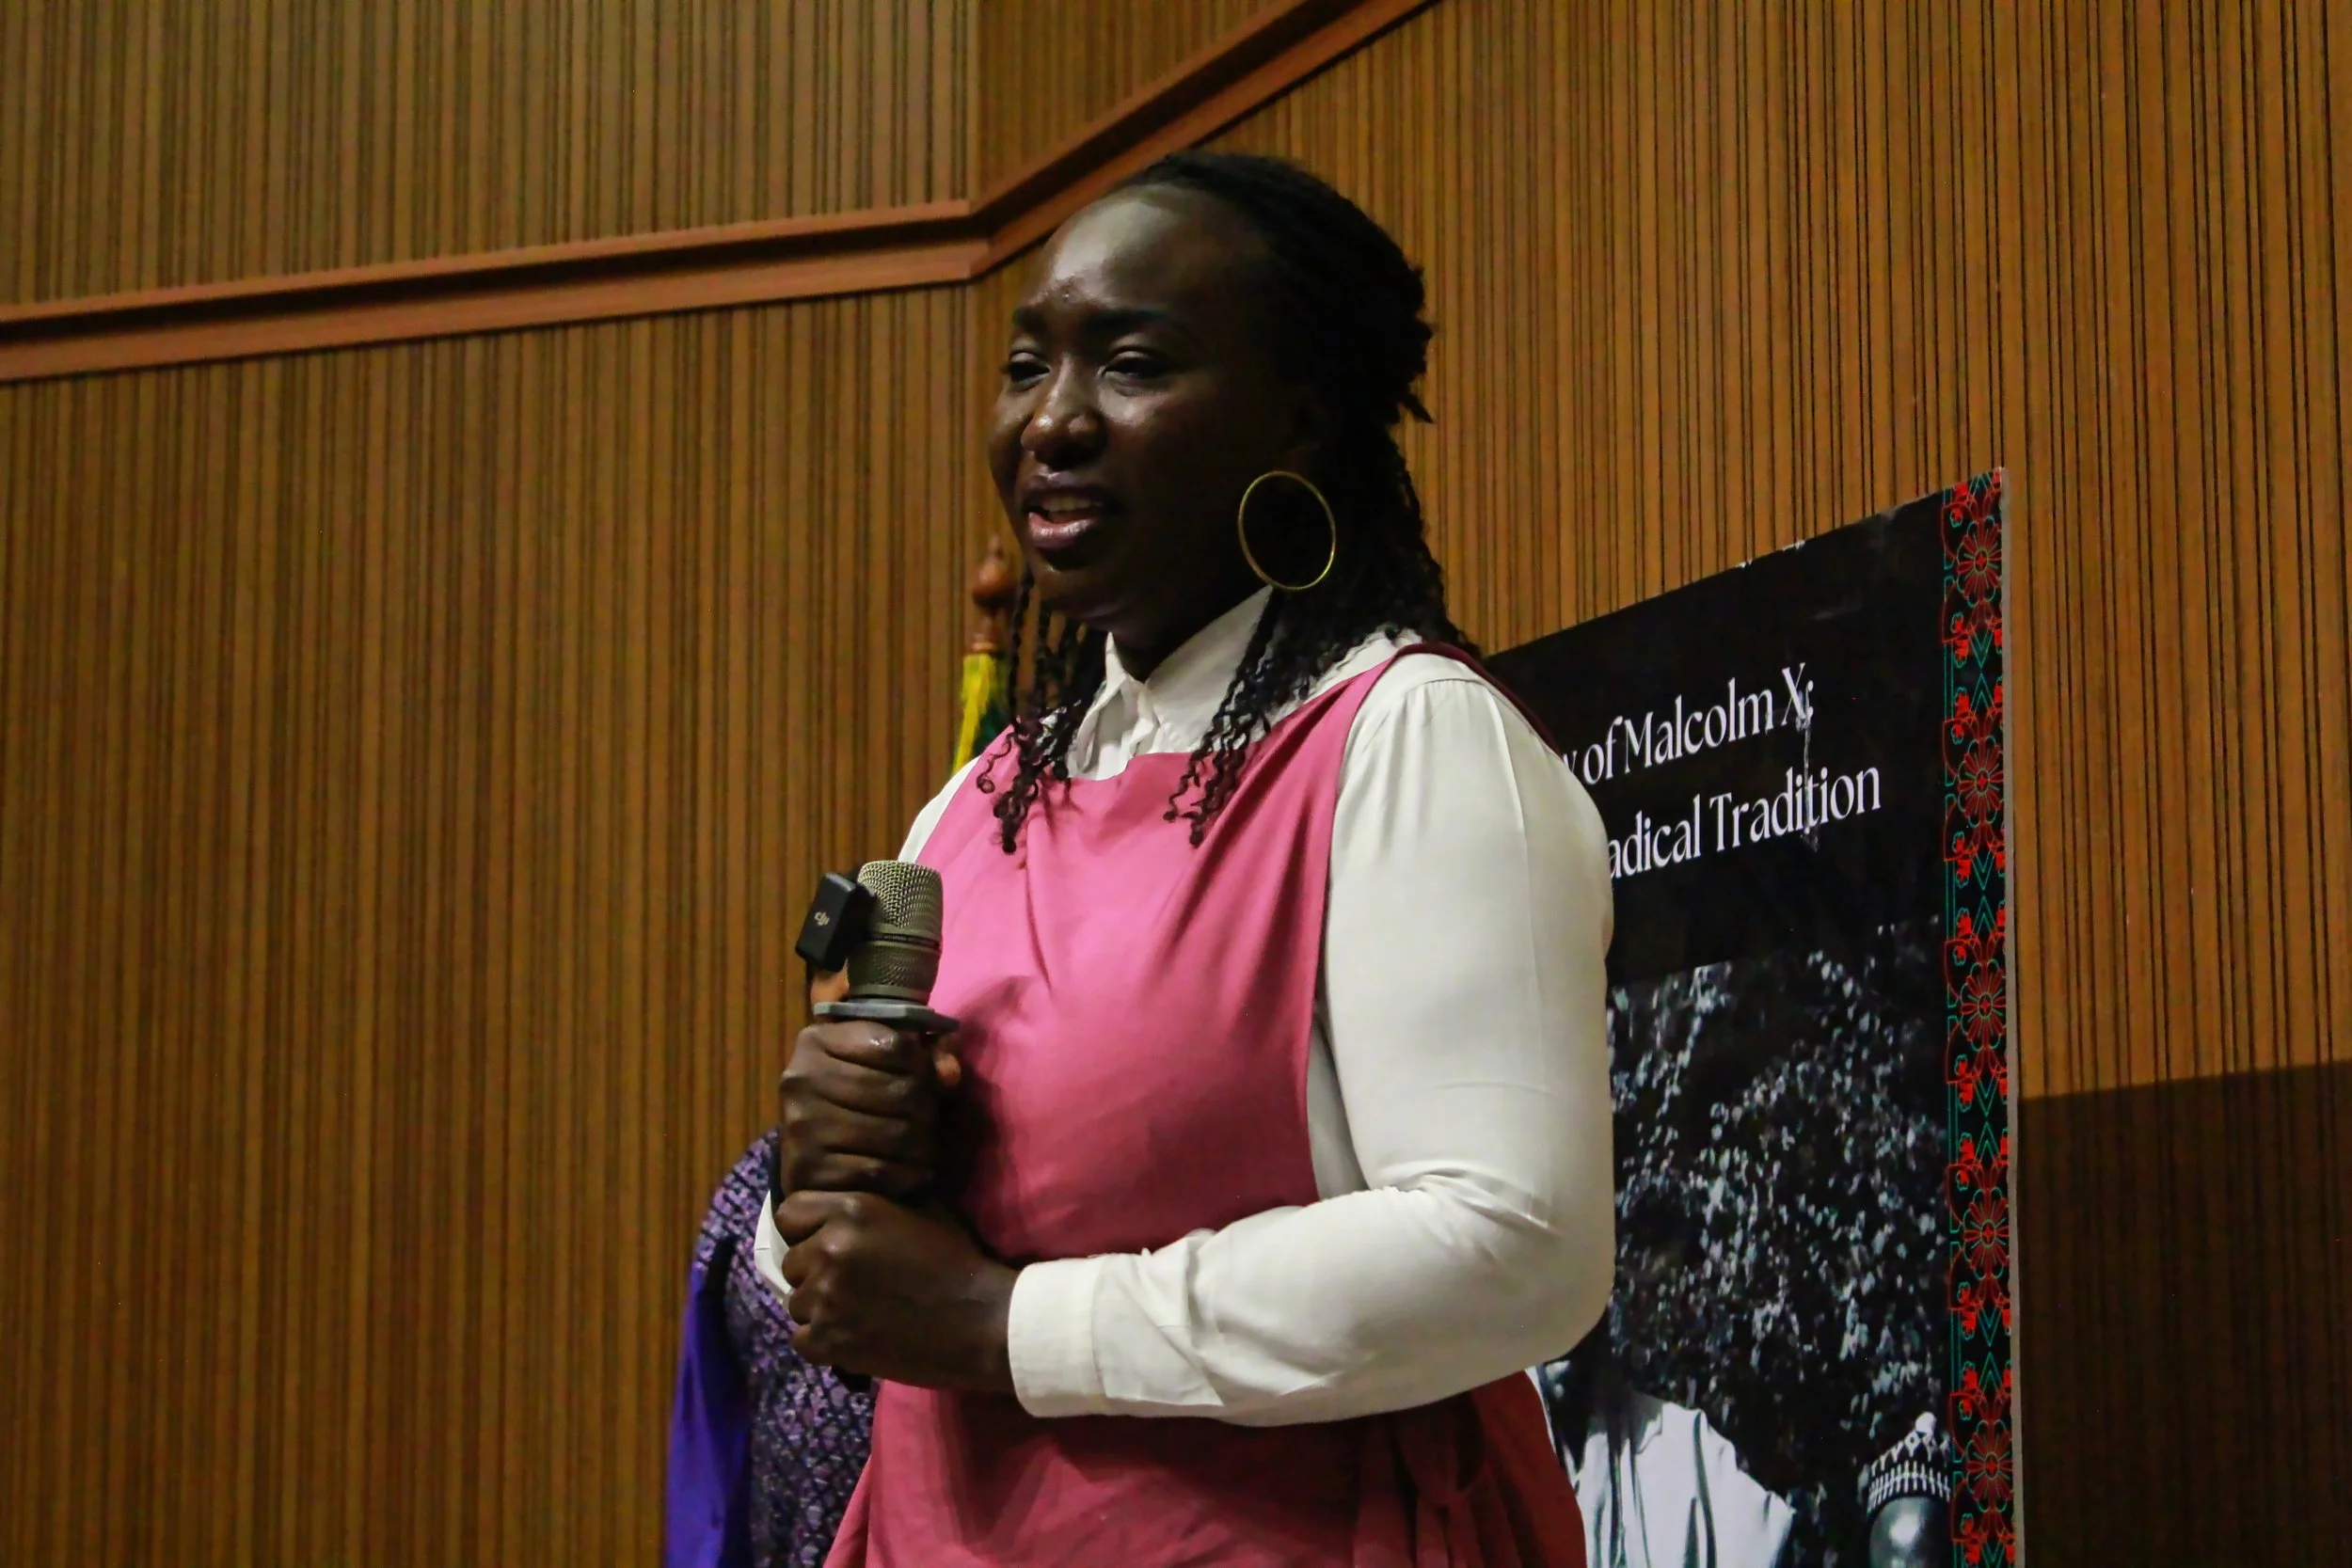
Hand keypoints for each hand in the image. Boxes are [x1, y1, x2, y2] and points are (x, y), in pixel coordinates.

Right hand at [776, 1021, 963, 1200]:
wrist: (810, 1156)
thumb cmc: (857, 1098)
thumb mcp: (886, 1061)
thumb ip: (927, 1052)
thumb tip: (951, 1074)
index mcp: (818, 1040)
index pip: (897, 1045)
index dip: (924, 1065)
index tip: (928, 1080)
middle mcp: (802, 1078)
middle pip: (901, 1090)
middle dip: (928, 1110)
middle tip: (931, 1122)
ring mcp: (801, 1125)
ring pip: (896, 1133)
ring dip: (923, 1146)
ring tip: (924, 1148)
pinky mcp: (807, 1168)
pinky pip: (879, 1170)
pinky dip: (907, 1175)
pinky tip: (912, 1172)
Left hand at [777, 1190, 1016, 1393]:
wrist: (978, 1321)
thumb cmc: (955, 1261)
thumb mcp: (922, 1209)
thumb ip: (878, 1199)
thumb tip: (854, 1191)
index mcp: (850, 1210)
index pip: (790, 1213)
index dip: (806, 1228)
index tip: (825, 1242)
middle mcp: (829, 1249)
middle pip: (792, 1262)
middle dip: (814, 1271)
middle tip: (850, 1283)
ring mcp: (826, 1298)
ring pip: (795, 1303)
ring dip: (819, 1308)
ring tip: (855, 1312)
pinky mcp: (829, 1341)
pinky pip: (801, 1340)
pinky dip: (822, 1342)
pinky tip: (852, 1336)